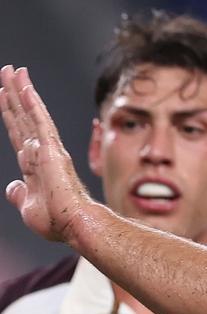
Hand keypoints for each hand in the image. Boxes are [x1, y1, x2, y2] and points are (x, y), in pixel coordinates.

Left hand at [0, 65, 89, 241]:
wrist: (74, 225)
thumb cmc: (57, 222)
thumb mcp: (28, 207)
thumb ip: (19, 194)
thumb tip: (13, 187)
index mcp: (35, 166)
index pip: (19, 133)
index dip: (10, 114)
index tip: (2, 96)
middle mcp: (42, 153)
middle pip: (23, 118)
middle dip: (12, 94)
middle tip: (6, 71)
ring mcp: (48, 149)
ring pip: (31, 114)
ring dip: (20, 91)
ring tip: (12, 70)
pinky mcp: (52, 150)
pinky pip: (40, 122)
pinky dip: (32, 104)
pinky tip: (24, 87)